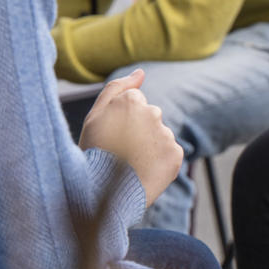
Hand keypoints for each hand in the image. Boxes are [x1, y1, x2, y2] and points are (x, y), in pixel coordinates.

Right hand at [77, 69, 182, 207]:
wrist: (99, 196)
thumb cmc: (92, 154)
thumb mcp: (94, 117)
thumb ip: (117, 88)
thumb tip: (141, 72)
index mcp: (131, 100)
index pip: (133, 101)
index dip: (120, 120)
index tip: (111, 135)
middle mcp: (153, 113)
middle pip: (149, 116)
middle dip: (137, 131)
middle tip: (119, 152)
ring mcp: (166, 134)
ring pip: (160, 135)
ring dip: (149, 146)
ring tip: (129, 165)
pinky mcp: (176, 154)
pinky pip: (170, 153)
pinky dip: (159, 162)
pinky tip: (142, 172)